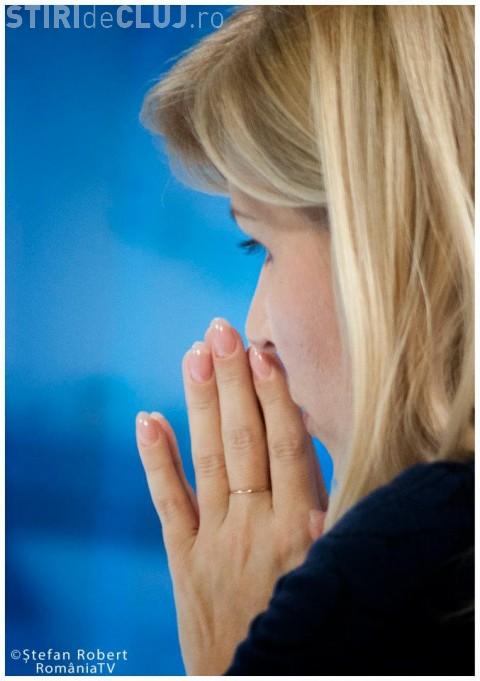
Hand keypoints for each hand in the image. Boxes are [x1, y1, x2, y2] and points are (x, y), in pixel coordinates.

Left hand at [135, 317, 328, 674]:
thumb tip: (309, 455)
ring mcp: (214, 541)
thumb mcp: (332, 571)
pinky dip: (156, 459)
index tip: (264, 353)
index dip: (274, 397)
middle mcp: (254, 527)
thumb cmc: (309, 625)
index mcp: (300, 529)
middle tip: (222, 330)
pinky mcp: (184, 558)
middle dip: (233, 382)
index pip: (286, 447)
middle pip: (243, 441)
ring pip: (206, 459)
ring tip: (194, 353)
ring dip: (199, 404)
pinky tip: (147, 418)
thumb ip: (325, 516)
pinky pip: (168, 501)